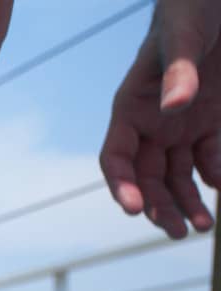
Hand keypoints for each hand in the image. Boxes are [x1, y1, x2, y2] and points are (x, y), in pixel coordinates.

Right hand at [100, 0, 220, 237]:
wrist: (213, 3)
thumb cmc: (191, 13)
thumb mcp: (184, 39)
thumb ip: (178, 73)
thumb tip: (175, 108)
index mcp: (130, 109)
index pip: (116, 158)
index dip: (122, 186)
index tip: (136, 210)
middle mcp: (151, 125)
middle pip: (146, 178)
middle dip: (160, 207)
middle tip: (179, 232)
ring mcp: (180, 126)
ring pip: (177, 177)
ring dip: (187, 203)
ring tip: (203, 227)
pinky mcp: (209, 123)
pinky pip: (208, 159)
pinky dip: (214, 177)